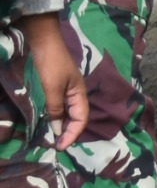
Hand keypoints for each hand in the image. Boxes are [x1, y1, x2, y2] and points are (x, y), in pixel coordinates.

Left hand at [18, 13, 84, 147]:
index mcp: (79, 93)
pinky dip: (55, 117)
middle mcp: (75, 93)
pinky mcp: (56, 87)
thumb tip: (58, 130)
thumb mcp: (52, 88)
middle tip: (55, 145)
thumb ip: (56, 109)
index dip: (72, 134)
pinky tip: (48, 122)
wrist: (43, 41)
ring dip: (61, 126)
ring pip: (67, 113)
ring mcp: (66, 90)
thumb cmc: (51, 64)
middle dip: (68, 133)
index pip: (81, 119)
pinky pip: (59, 107)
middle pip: (76, 118)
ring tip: (52, 138)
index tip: (60, 147)